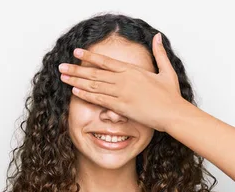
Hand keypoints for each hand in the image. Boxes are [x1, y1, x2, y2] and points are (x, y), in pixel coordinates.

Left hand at [58, 33, 185, 131]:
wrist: (173, 113)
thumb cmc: (171, 96)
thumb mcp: (167, 70)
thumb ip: (159, 52)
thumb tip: (157, 36)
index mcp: (132, 70)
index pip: (105, 61)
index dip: (89, 56)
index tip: (76, 52)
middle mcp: (124, 80)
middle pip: (95, 73)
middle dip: (76, 69)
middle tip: (61, 67)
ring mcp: (121, 93)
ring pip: (94, 85)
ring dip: (77, 81)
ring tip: (63, 77)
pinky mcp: (121, 107)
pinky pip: (99, 99)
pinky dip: (86, 95)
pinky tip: (75, 91)